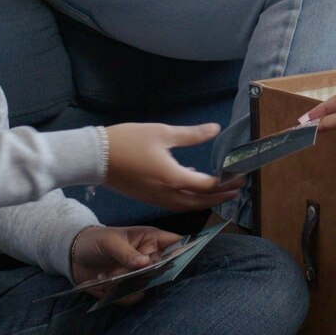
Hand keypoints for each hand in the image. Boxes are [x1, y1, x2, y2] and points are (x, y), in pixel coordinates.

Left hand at [69, 224, 180, 304]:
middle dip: (152, 273)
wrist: (74, 256)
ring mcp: (140, 275)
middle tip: (134, 270)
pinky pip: (133, 298)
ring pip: (149, 286)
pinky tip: (103, 281)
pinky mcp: (128, 289)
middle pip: (166, 269)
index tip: (184, 259)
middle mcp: (150, 258)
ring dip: (131, 284)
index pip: (176, 243)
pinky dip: (120, 294)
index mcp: (150, 239)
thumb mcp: (110, 242)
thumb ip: (127, 253)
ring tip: (112, 275)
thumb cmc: (96, 240)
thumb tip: (146, 263)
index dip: (185, 249)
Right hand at [102, 122, 244, 211]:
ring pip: (187, 206)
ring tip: (221, 192)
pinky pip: (175, 203)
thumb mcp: (162, 132)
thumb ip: (191, 134)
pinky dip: (189, 199)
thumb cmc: (129, 141)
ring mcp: (156, 199)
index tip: (239, 175)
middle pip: (200, 201)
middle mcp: (167, 193)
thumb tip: (215, 129)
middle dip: (220, 196)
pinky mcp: (148, 198)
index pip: (207, 185)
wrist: (96, 157)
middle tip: (237, 189)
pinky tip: (192, 187)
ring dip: (206, 201)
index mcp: (173, 178)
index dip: (225, 182)